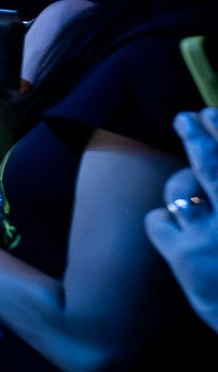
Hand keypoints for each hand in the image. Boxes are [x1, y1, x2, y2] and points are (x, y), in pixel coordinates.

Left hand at [144, 108, 217, 333]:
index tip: (211, 113)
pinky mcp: (187, 258)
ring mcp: (215, 235)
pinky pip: (158, 221)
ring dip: (177, 186)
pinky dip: (160, 222)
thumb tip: (204, 182)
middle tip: (186, 118)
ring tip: (179, 190)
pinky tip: (167, 229)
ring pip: (180, 189)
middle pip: (212, 163)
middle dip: (197, 135)